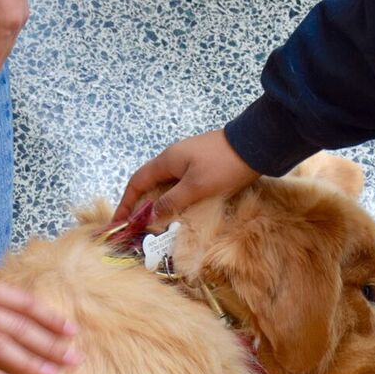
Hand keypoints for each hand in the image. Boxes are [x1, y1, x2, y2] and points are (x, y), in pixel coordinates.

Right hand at [113, 130, 259, 223]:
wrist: (256, 145)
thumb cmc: (224, 165)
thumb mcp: (197, 187)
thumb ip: (172, 201)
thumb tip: (150, 215)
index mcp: (167, 161)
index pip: (137, 183)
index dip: (126, 203)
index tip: (118, 222)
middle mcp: (173, 159)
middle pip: (149, 184)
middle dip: (140, 206)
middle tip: (137, 228)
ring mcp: (188, 161)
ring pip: (165, 186)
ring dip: (158, 204)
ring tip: (156, 226)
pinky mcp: (202, 165)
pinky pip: (180, 185)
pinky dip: (174, 200)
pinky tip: (179, 213)